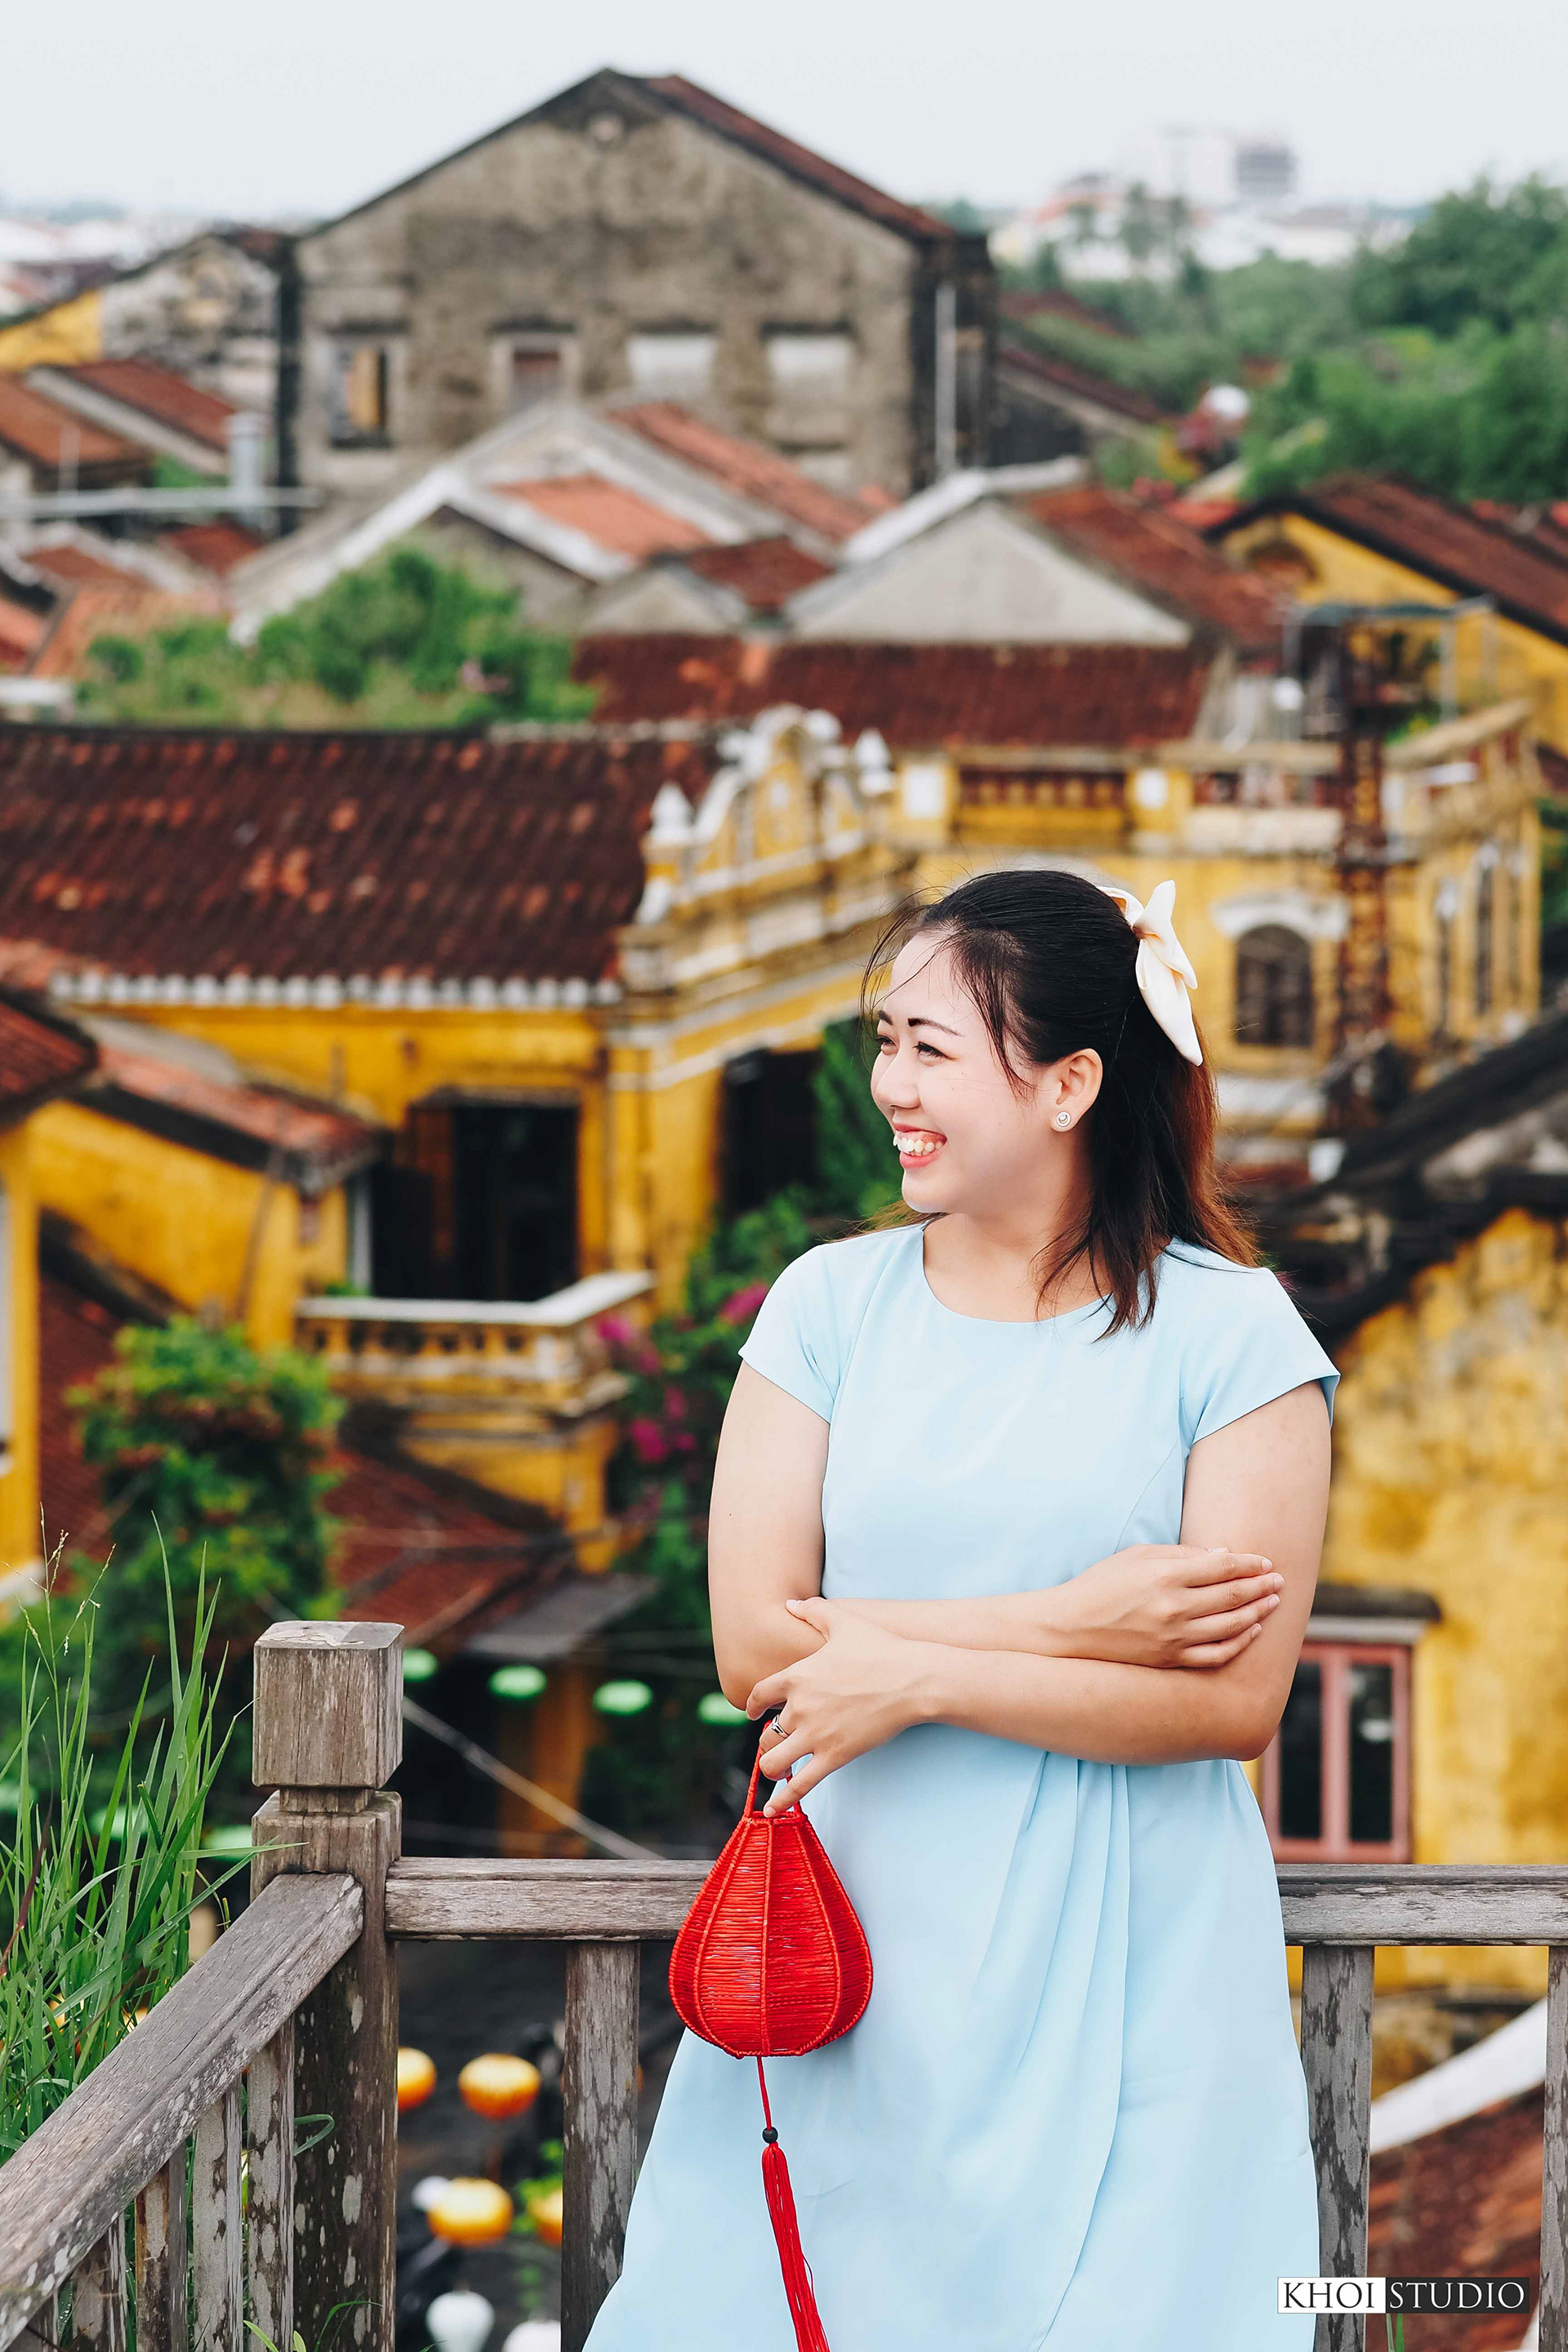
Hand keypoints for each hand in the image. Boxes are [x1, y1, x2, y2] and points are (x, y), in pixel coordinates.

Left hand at [745, 1596, 926, 1812]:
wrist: (912, 1679)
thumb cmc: (880, 1648)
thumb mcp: (844, 1621)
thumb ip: (813, 1611)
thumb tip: (789, 1603)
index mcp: (797, 1675)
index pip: (758, 1695)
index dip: (751, 1706)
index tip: (751, 1713)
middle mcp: (799, 1707)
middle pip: (766, 1733)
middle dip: (766, 1740)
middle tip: (774, 1742)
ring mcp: (815, 1735)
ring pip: (774, 1762)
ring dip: (770, 1768)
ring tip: (775, 1770)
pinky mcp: (834, 1756)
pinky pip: (799, 1785)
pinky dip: (781, 1801)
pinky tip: (770, 1812)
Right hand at [1053, 1544, 1282, 1668]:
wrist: (1070, 1628)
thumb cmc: (1102, 1584)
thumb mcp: (1136, 1556)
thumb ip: (1181, 1554)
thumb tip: (1222, 1555)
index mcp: (1165, 1575)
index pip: (1222, 1567)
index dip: (1249, 1563)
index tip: (1265, 1561)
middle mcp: (1174, 1607)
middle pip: (1232, 1595)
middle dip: (1261, 1586)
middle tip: (1279, 1581)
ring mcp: (1174, 1638)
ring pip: (1231, 1625)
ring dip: (1258, 1612)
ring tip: (1273, 1602)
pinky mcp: (1170, 1660)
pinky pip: (1216, 1655)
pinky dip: (1239, 1643)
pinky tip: (1251, 1631)